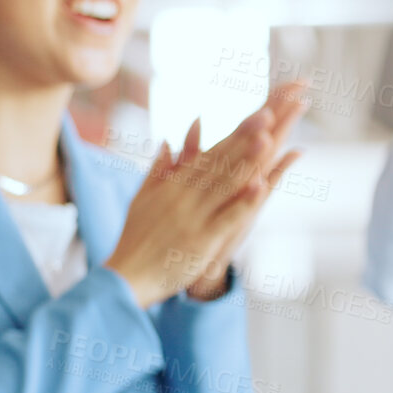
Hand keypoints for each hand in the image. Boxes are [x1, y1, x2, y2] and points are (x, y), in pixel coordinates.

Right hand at [105, 86, 305, 307]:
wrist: (125, 278)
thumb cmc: (135, 240)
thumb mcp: (142, 199)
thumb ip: (158, 170)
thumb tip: (168, 141)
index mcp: (173, 185)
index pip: (210, 154)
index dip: (235, 135)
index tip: (258, 116)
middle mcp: (184, 196)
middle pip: (220, 163)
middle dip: (244, 138)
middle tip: (267, 114)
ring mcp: (194, 216)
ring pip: (224, 184)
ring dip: (246, 161)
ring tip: (267, 139)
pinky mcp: (201, 240)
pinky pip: (226, 217)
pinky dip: (243, 201)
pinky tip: (261, 184)